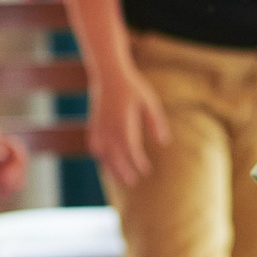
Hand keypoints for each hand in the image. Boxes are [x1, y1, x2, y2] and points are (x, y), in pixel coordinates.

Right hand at [87, 64, 168, 188]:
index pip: (130, 149)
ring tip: (118, 178)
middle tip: (131, 182)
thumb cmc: (132, 87)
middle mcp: (108, 128)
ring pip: (102, 153)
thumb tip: (163, 142)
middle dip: (122, 171)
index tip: (145, 170)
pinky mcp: (93, 124)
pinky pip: (94, 145)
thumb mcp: (149, 102)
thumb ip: (155, 122)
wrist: (107, 74)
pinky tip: (105, 160)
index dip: (137, 162)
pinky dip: (99, 155)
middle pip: (114, 156)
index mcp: (123, 123)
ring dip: (109, 167)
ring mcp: (98, 126)